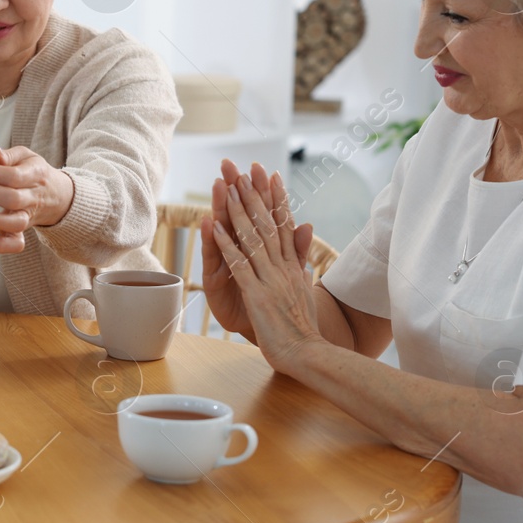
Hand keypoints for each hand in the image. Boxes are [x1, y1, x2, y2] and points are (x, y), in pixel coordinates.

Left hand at [0, 145, 75, 254]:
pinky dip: (3, 245)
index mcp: (35, 175)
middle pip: (12, 197)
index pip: (11, 174)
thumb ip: (9, 155)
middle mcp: (33, 198)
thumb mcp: (26, 157)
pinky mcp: (22, 231)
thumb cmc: (34, 173)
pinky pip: (17, 243)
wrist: (56, 195)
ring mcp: (28, 216)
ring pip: (16, 222)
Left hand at [206, 164, 322, 369]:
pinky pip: (239, 265)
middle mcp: (283, 266)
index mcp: (293, 265)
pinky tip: (215, 228)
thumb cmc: (303, 327)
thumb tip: (306, 227)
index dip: (276, 198)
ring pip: (251, 238)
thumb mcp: (304, 286)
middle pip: (266, 223)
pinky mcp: (257, 294)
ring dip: (237, 211)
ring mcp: (270, 278)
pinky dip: (227, 245)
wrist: (307, 354)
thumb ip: (301, 257)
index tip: (269, 175)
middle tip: (242, 168)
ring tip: (226, 187)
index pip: (284, 224)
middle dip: (252, 194)